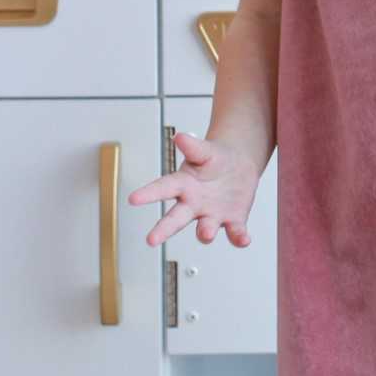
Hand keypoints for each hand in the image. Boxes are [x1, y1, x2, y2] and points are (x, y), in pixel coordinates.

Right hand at [127, 131, 259, 247]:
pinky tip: (243, 239)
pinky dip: (239, 238)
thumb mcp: (204, 150)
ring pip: (205, 229)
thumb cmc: (214, 160)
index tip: (132, 199)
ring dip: (204, 232)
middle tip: (151, 240)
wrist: (239, 166)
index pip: (163, 188)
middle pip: (176, 218)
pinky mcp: (233, 222)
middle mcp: (193, 205)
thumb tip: (179, 136)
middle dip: (164, 230)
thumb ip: (193, 146)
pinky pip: (234, 233)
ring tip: (205, 232)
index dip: (148, 194)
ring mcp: (212, 216)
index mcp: (183, 185)